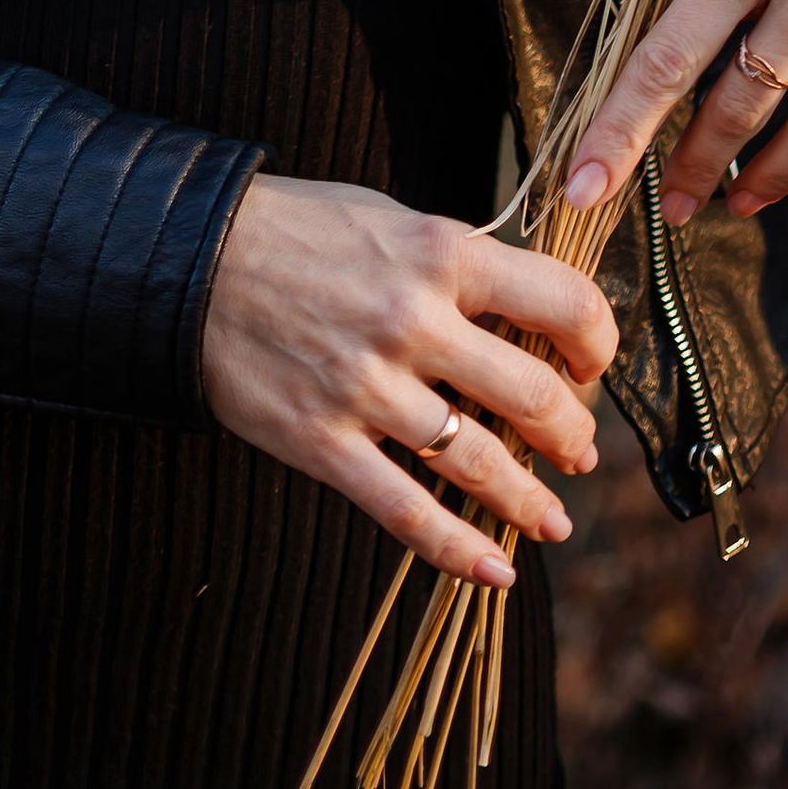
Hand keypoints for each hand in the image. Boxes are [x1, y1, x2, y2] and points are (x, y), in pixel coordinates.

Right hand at [199, 172, 618, 589]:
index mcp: (439, 252)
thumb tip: (518, 305)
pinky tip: (496, 571)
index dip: (596, 341)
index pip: (560, 300)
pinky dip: (458, 551)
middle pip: (530, 394)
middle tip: (578, 453)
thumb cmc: (296, 230)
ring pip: (477, 462)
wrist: (192, 257)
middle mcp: (413, 320)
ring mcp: (367, 387)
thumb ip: (452, 261)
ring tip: (554, 520)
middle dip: (569, 434)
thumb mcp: (388, 217)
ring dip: (529, 501)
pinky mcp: (322, 441)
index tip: (592, 366)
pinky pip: (405, 510)